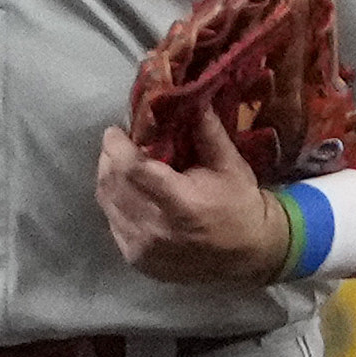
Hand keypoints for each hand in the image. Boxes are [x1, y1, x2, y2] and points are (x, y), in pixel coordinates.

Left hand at [92, 107, 291, 286]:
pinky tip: (130, 192)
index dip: (116, 146)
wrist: (248, 255)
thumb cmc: (241, 206)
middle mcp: (155, 229)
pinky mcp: (137, 260)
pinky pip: (112, 222)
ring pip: (106, 203)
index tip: (115, 131)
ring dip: (109, 179)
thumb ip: (207, 132)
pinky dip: (116, 203)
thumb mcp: (230, 164)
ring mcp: (142, 249)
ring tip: (122, 165)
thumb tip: (190, 97)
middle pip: (111, 183)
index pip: (130, 169)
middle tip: (119, 144)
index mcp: (180, 203)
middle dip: (110, 158)